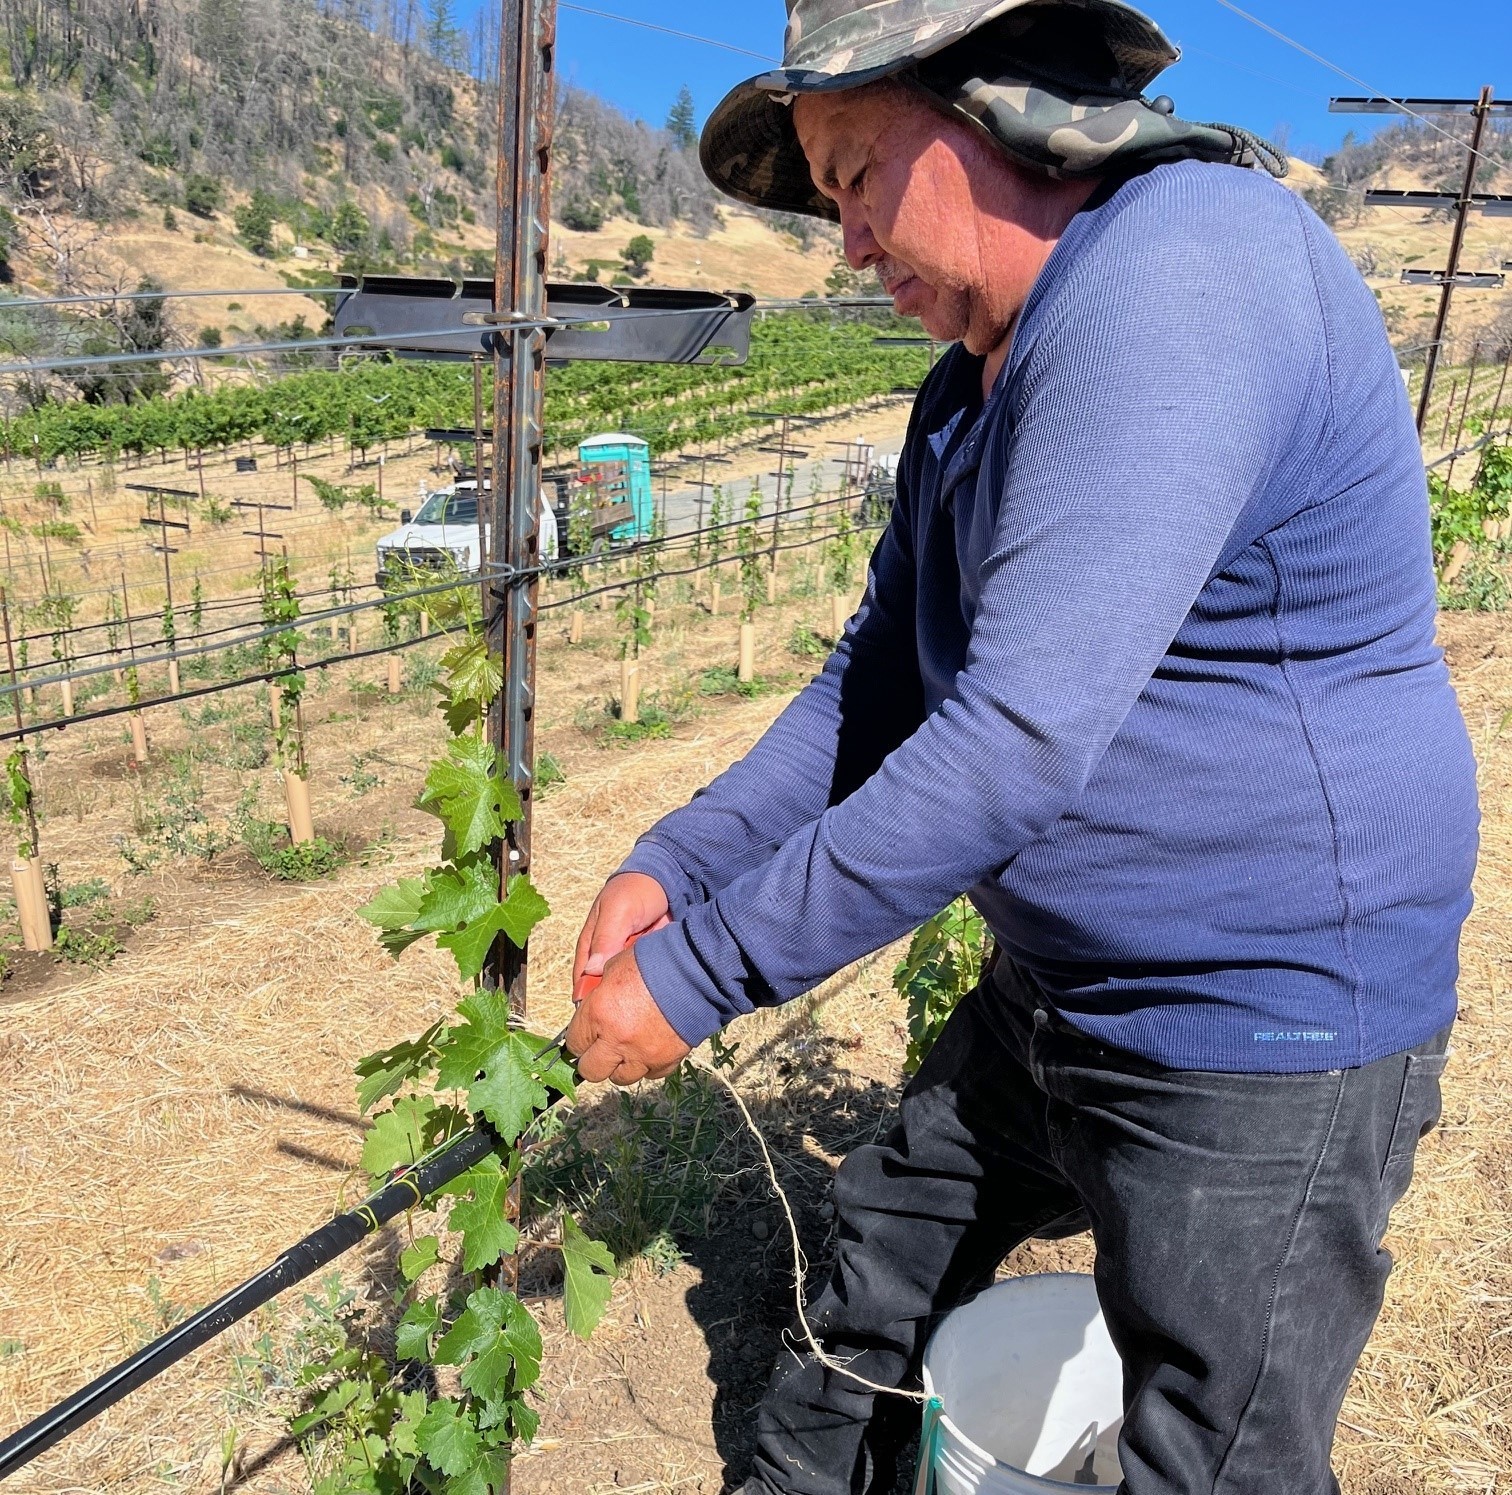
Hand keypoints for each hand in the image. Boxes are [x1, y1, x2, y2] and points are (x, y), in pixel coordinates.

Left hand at [565, 945, 690, 1084]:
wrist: (696, 972)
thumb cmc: (654, 962)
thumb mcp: (615, 964)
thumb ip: (598, 987)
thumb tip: (588, 999)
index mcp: (598, 1014)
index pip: (574, 1043)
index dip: (580, 1039)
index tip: (586, 1035)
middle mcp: (616, 1040)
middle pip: (591, 1071)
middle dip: (594, 1060)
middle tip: (602, 1048)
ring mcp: (642, 1054)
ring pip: (620, 1078)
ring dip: (621, 1065)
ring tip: (629, 1049)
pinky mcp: (666, 1061)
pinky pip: (651, 1074)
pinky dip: (649, 1065)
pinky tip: (651, 1048)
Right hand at [573, 872, 670, 996]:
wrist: (670, 879)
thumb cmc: (636, 890)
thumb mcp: (618, 911)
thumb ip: (605, 939)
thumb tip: (591, 971)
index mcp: (591, 945)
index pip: (583, 980)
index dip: (589, 999)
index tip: (602, 1014)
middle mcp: (608, 956)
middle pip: (605, 989)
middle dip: (615, 1000)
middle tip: (629, 1008)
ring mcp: (629, 960)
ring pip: (627, 987)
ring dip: (635, 993)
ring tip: (646, 996)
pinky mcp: (648, 962)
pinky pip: (646, 981)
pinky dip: (652, 985)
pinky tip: (659, 988)